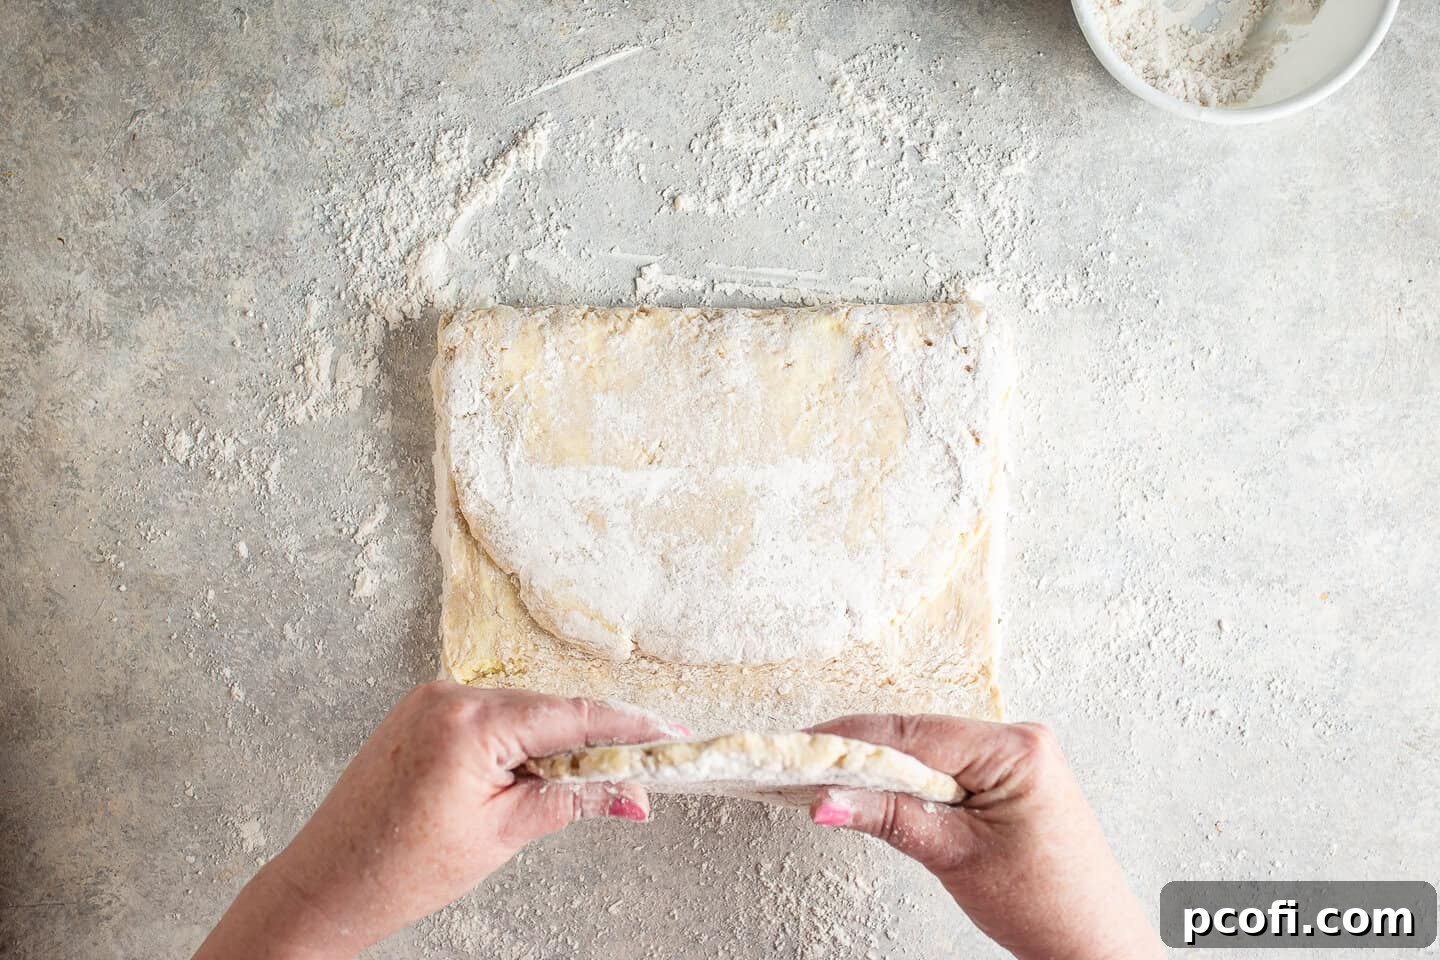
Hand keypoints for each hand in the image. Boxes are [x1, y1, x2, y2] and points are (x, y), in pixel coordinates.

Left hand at [194, 681, 685, 959]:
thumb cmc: (402, 867)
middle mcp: (451, 693)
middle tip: (640, 776)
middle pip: (550, 709)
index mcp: (470, 720)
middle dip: (596, 743)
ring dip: (558, 743)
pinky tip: (539, 770)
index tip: (670, 732)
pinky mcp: (423, 710)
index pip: (572, 715)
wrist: (326, 881)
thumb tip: (632, 795)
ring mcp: (433, 698)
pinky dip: (523, 740)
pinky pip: (492, 715)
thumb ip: (573, 800)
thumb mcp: (503, 833)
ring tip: (589, 784)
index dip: (628, 727)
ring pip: (523, 712)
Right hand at [806, 715, 1162, 959]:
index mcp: (1016, 749)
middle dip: (862, 752)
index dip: (853, 739)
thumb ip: (888, 817)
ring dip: (884, 766)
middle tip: (805, 767)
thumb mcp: (954, 856)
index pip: (914, 733)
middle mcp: (1019, 739)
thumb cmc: (1046, 905)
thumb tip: (827, 798)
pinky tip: (878, 791)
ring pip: (928, 749)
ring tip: (832, 782)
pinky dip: (910, 779)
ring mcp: (1016, 755)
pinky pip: (946, 765)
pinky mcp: (1009, 775)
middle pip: (918, 734)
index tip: (804, 749)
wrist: (1090, 943)